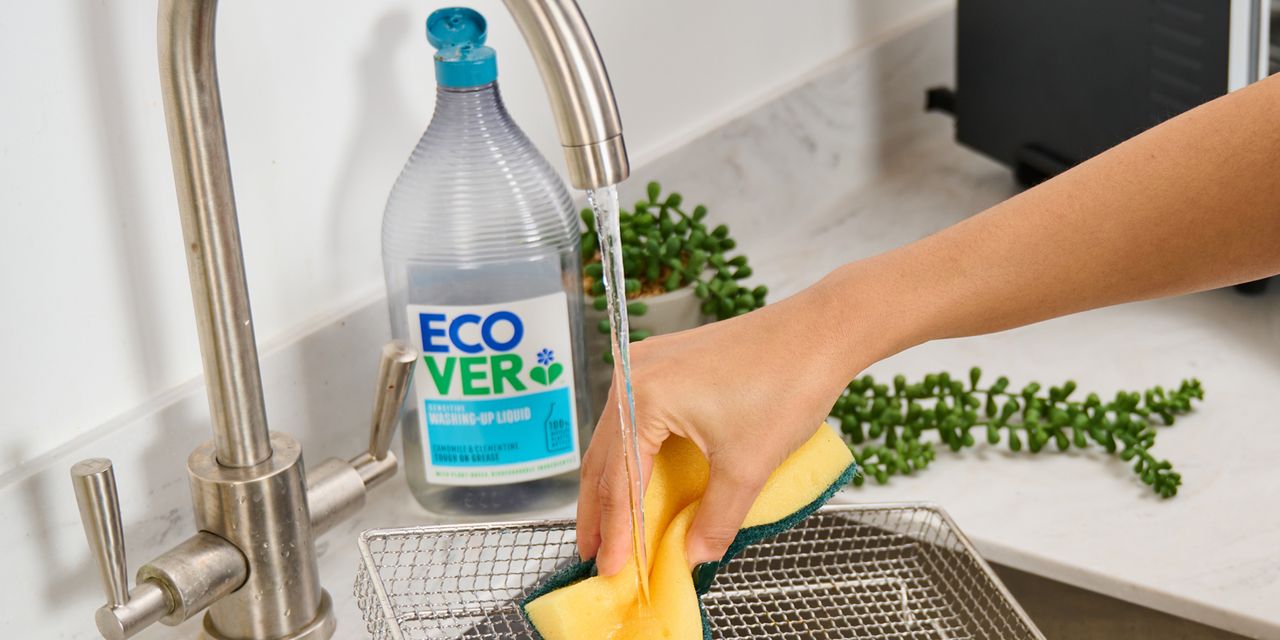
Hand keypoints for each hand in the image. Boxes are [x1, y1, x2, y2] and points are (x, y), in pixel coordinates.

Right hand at [575, 280, 871, 574]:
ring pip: (617, 437)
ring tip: (609, 528)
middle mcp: (635, 374)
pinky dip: (634, 454)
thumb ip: (716, 519)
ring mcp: (648, 363)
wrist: (819, 332)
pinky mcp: (667, 362)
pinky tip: (638, 481)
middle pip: (605, 457)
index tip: (608, 569)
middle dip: (599, 510)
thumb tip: (692, 557)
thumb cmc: (786, 384)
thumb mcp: (748, 466)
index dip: (615, 532)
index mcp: (644, 397)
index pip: (619, 479)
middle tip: (593, 555)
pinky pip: (636, 417)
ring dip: (613, 483)